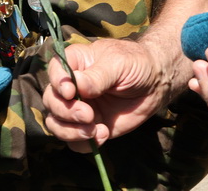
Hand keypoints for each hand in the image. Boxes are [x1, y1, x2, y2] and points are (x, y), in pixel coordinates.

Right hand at [43, 38, 176, 150]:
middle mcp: (71, 87)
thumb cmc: (136, 64)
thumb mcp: (118, 64)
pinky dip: (83, 144)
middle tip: (89, 114)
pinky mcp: (89, 127)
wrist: (155, 84)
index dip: (58, 84)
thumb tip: (76, 86)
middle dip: (66, 112)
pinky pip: (74, 142)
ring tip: (94, 130)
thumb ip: (97, 76)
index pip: (54, 72)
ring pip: (56, 124)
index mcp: (74, 63)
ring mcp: (78, 108)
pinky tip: (103, 135)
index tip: (71, 93)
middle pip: (51, 101)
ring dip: (70, 131)